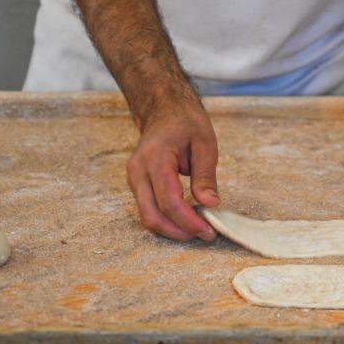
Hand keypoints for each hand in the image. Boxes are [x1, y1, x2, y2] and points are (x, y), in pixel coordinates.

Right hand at [126, 101, 219, 241]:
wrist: (164, 109)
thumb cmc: (186, 122)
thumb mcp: (205, 143)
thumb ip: (206, 175)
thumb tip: (210, 204)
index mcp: (156, 158)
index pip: (168, 201)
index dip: (188, 221)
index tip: (209, 230)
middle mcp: (138, 171)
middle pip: (152, 215)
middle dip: (179, 231)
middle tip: (205, 234)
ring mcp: (134, 178)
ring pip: (147, 216)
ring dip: (172, 229)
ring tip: (198, 228)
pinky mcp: (137, 183)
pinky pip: (147, 209)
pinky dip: (166, 219)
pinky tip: (186, 219)